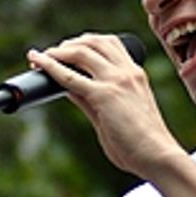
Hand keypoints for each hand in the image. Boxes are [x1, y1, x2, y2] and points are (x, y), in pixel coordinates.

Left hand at [28, 32, 181, 178]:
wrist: (157, 156)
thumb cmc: (140, 143)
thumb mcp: (115, 113)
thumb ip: (92, 98)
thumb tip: (68, 88)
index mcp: (135, 74)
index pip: (109, 44)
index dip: (85, 43)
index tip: (68, 50)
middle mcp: (127, 71)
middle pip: (94, 41)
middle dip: (69, 44)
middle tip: (50, 53)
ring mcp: (117, 80)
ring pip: (81, 51)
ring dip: (58, 51)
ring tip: (40, 58)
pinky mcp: (104, 95)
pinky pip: (69, 76)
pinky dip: (50, 66)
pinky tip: (38, 62)